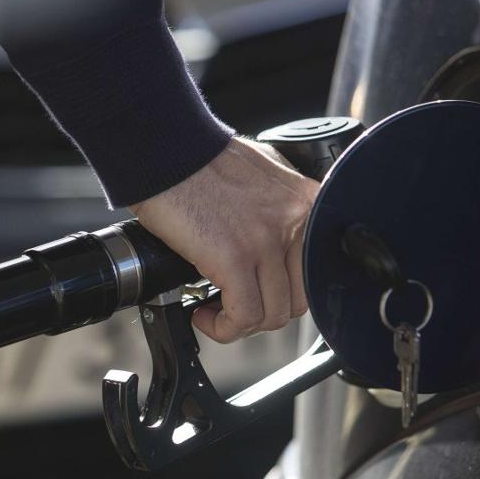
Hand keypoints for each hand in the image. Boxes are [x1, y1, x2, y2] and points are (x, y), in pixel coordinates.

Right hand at [129, 137, 319, 342]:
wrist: (166, 151)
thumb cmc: (200, 161)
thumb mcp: (262, 176)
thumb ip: (276, 210)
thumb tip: (272, 246)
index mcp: (306, 202)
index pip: (312, 272)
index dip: (280, 292)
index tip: (257, 292)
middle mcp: (295, 221)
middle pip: (296, 301)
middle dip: (261, 312)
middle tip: (232, 304)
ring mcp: (267, 241)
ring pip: (270, 315)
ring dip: (239, 323)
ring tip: (213, 308)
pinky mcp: (235, 258)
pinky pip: (242, 316)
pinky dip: (222, 327)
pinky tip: (203, 312)